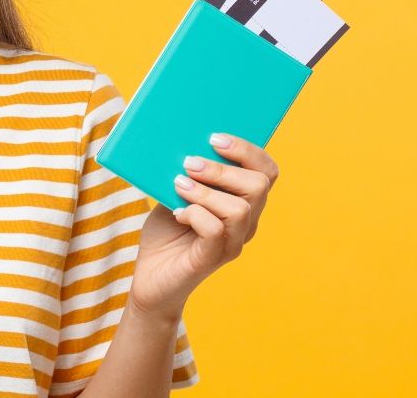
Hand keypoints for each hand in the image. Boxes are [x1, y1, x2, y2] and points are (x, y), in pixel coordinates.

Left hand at [128, 133, 279, 319]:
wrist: (150, 277)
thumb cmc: (166, 233)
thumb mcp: (176, 193)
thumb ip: (188, 173)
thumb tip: (186, 141)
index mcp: (243, 202)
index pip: (266, 171)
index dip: (247, 150)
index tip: (214, 138)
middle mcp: (246, 223)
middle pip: (259, 185)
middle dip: (222, 168)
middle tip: (189, 163)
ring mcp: (232, 242)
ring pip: (240, 208)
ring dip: (206, 191)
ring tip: (178, 186)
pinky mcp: (212, 258)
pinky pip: (216, 230)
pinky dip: (195, 213)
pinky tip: (177, 213)